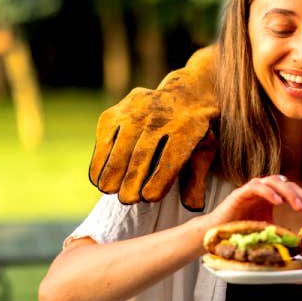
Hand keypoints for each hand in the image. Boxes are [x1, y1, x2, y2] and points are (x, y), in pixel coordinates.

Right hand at [89, 46, 219, 209]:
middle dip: (132, 178)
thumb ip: (197, 180)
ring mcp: (137, 108)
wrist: (183, 94)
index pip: (172, 155)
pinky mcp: (118, 110)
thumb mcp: (204, 153)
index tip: (149, 198)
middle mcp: (162, 113)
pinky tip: (97, 178)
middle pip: (144, 150)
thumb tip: (193, 206)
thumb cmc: (193, 134)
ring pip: (121, 143)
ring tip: (108, 191)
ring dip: (112, 170)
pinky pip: (105, 136)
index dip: (160, 178)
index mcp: (188, 126)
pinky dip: (99, 158)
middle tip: (127, 200)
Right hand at [203, 175, 301, 226]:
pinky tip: (278, 202)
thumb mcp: (267, 231)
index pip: (297, 194)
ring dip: (290, 194)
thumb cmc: (241, 231)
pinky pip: (257, 187)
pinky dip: (269, 193)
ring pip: (276, 183)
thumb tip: (299, 245)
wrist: (216, 233)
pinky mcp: (241, 192)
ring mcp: (253, 189)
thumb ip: (281, 231)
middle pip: (290, 186)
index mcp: (274, 196)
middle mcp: (265, 189)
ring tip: (299, 207)